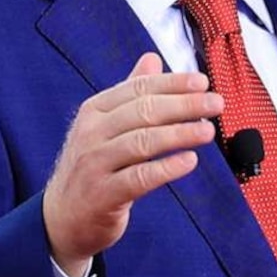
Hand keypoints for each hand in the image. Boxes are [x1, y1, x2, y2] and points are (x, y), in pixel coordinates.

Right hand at [42, 54, 222, 276]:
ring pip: (143, 142)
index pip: (138, 89)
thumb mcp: (103, 127)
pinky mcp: (103, 195)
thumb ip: (128, 94)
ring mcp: (95, 164)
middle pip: (144, 111)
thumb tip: (152, 59)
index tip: (203, 82)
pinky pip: (140, 178)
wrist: (61, 218)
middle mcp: (92, 133)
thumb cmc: (91, 169)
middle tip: (216, 104)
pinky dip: (167, 168)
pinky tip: (189, 162)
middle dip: (184, 105)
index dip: (173, 83)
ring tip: (207, 131)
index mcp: (94, 111)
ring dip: (180, 134)